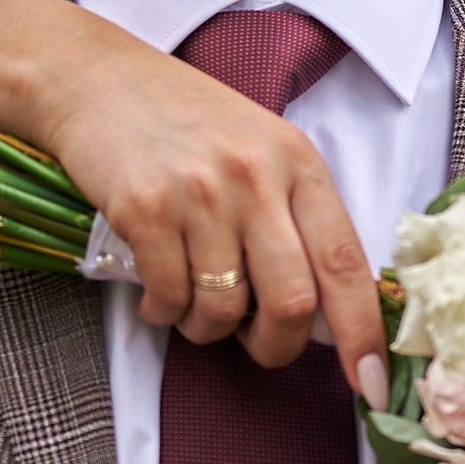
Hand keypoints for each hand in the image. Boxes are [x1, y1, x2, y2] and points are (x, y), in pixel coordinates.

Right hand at [0, 0, 388, 394]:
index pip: (347, 264)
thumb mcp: (261, 150)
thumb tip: (327, 312)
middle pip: (291, 302)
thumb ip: (296, 218)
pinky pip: (168, 297)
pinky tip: (156, 290)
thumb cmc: (184, 122)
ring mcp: (200, 193)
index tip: (370, 383)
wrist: (95, 79)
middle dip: (275, 346)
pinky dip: (163, 311)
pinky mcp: (144, 209)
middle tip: (255, 342)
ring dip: (208, 328)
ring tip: (193, 302)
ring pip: (224, 309)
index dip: (363, 334)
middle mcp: (256, 177)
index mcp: (299, 164)